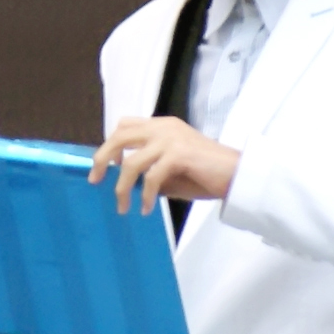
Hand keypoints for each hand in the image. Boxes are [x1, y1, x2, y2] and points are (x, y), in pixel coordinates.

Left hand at [88, 115, 240, 213]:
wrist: (238, 175)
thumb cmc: (207, 175)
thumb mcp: (172, 171)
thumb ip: (150, 171)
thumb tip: (125, 184)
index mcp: (162, 126)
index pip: (125, 125)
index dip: (110, 144)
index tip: (105, 166)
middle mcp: (164, 127)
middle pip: (120, 135)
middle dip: (102, 158)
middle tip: (95, 180)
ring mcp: (171, 139)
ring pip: (132, 161)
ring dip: (122, 187)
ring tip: (123, 207)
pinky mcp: (179, 154)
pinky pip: (151, 177)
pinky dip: (145, 196)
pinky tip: (146, 209)